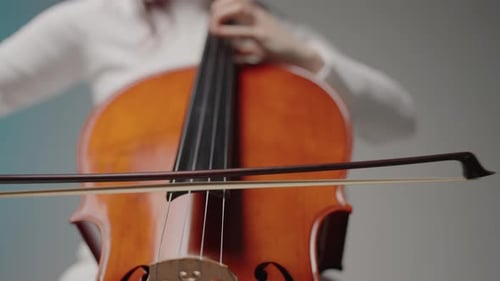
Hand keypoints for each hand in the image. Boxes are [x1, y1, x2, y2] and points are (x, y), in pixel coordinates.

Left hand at [209, 0, 323, 72]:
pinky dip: (227, 30)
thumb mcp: (258, 47)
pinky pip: (243, 30)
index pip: (236, 0)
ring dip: (222, 14)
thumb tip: (230, 56)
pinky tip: (218, 33)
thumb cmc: (279, 51)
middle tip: (211, 23)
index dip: (221, 5)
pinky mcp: (263, 36)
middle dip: (218, 7)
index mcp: (257, 14)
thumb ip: (243, 49)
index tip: (212, 18)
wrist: (298, 54)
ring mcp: (262, 23)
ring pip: (239, 6)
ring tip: (213, 27)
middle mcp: (259, 14)